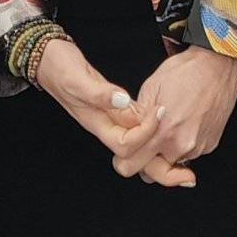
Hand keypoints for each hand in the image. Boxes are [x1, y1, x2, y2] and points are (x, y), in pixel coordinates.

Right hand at [34, 39, 194, 188]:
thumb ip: (100, 93)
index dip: (146, 133)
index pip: (127, 145)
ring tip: (187, 160)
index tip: (161, 112)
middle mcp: (107, 126)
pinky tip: (171, 124)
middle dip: (160, 168)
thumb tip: (124, 102)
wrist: (48, 59)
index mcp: (98, 124)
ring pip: (140, 144)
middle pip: (136, 157)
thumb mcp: (78, 79)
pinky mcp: (116, 108)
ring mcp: (112, 118)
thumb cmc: (60, 68)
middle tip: (189, 177)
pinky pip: (139, 126)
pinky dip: (155, 130)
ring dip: (161, 153)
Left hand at [113, 49, 236, 185]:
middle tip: (143, 143)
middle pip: (151, 173)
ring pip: (171, 164)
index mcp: (162, 133)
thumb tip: (127, 135)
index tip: (124, 151)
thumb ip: (136, 119)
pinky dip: (182, 146)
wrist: (218, 65)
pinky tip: (183, 124)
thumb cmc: (184, 72)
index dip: (123, 158)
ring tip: (168, 127)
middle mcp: (181, 146)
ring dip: (165, 154)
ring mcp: (198, 147)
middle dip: (144, 162)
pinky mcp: (210, 145)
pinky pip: (188, 155)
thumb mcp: (149, 90)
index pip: (130, 166)